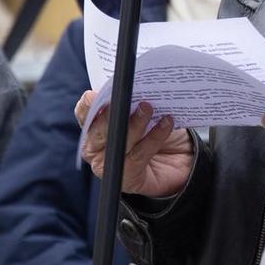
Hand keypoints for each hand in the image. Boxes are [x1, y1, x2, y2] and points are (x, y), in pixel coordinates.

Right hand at [76, 92, 195, 198]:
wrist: (180, 156)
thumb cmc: (155, 127)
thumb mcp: (144, 109)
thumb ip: (133, 99)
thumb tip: (133, 85)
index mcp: (93, 126)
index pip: (84, 114)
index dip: (89, 104)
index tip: (100, 92)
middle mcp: (95, 148)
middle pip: (98, 130)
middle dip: (112, 114)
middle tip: (128, 98)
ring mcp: (108, 166)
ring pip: (117, 143)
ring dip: (134, 124)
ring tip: (148, 108)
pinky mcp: (126, 180)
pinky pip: (138, 157)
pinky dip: (153, 138)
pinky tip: (166, 123)